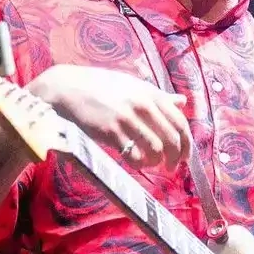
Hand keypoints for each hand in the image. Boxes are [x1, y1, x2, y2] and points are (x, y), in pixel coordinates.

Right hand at [28, 64, 191, 168]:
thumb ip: (158, 96)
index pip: (180, 121)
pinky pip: (134, 155)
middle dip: (176, 157)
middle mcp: (142, 104)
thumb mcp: (133, 85)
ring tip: (151, 164)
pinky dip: (139, 164)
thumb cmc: (100, 86)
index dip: (186, 143)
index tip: (185, 156)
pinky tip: (135, 163)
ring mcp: (126, 118)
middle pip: (172, 138)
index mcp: (150, 93)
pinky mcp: (110, 131)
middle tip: (172, 167)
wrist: (67, 88)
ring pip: (156, 149)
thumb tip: (182, 101)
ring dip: (156, 162)